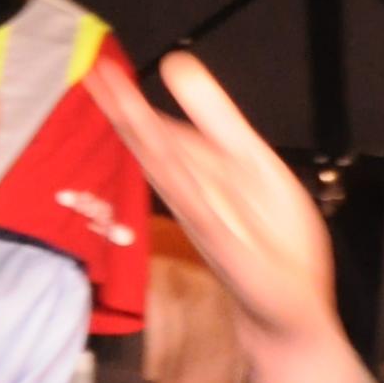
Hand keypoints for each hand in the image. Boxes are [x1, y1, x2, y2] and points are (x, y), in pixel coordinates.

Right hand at [93, 53, 339, 356]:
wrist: (289, 314)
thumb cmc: (273, 244)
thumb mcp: (256, 167)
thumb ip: (220, 123)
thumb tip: (179, 68)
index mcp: (203, 177)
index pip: (161, 135)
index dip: (133, 104)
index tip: (101, 69)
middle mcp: (197, 199)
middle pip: (156, 150)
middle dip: (129, 113)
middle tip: (95, 74)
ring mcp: (209, 225)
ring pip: (171, 175)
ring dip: (146, 141)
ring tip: (117, 105)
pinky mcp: (229, 251)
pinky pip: (202, 213)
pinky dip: (184, 188)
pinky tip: (164, 162)